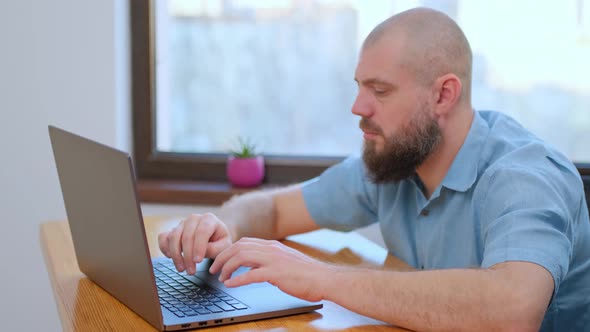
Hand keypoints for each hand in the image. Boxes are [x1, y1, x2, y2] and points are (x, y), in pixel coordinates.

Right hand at [158, 213, 231, 274]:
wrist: (214, 237)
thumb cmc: (219, 241)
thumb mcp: (224, 246)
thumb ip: (215, 249)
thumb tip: (199, 254)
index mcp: (209, 219)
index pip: (202, 231)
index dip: (199, 247)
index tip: (198, 261)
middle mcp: (194, 219)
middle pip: (187, 236)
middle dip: (187, 256)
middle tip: (191, 271)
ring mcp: (182, 224)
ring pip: (173, 237)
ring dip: (176, 255)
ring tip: (182, 269)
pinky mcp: (172, 230)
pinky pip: (163, 237)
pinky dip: (164, 247)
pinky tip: (170, 257)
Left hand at [209, 237, 330, 301]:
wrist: (323, 278)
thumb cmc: (306, 274)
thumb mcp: (284, 261)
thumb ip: (269, 261)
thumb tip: (253, 268)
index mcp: (272, 245)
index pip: (244, 242)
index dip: (229, 250)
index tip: (221, 261)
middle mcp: (271, 249)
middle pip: (238, 247)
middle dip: (222, 257)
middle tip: (214, 269)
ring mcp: (273, 260)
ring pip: (241, 257)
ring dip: (227, 267)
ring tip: (220, 277)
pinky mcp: (276, 273)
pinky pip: (251, 274)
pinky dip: (237, 279)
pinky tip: (230, 284)